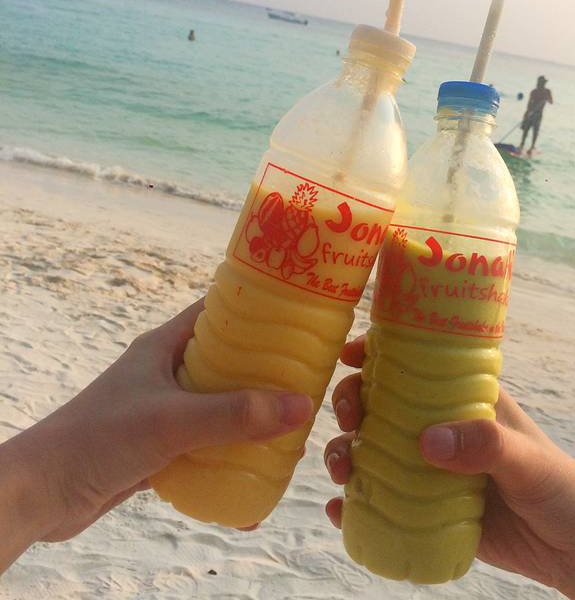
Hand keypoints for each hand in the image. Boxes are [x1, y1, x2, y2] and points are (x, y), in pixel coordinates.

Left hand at [1, 299, 311, 569]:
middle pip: (223, 363)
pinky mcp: (157, 446)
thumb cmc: (102, 437)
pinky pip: (202, 443)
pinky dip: (226, 453)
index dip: (254, 311)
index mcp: (164, 346)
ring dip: (246, 417)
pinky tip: (252, 472)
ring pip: (216, 405)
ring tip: (286, 429)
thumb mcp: (174, 419)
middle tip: (301, 383)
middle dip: (261, 374)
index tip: (295, 320)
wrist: (43, 492)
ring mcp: (161, 410)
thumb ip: (235, 415)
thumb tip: (300, 406)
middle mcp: (165, 372)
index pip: (216, 313)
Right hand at [324, 336, 574, 599]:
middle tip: (346, 421)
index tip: (349, 357)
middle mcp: (438, 427)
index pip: (413, 364)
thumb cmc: (563, 489)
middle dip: (349, 405)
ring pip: (370, 449)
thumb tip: (427, 441)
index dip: (376, 354)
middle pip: (378, 404)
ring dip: (344, 453)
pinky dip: (354, 502)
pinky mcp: (422, 507)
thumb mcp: (530, 461)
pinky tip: (340, 510)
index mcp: (463, 400)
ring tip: (341, 471)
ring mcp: (427, 467)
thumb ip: (487, 445)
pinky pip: (379, 500)